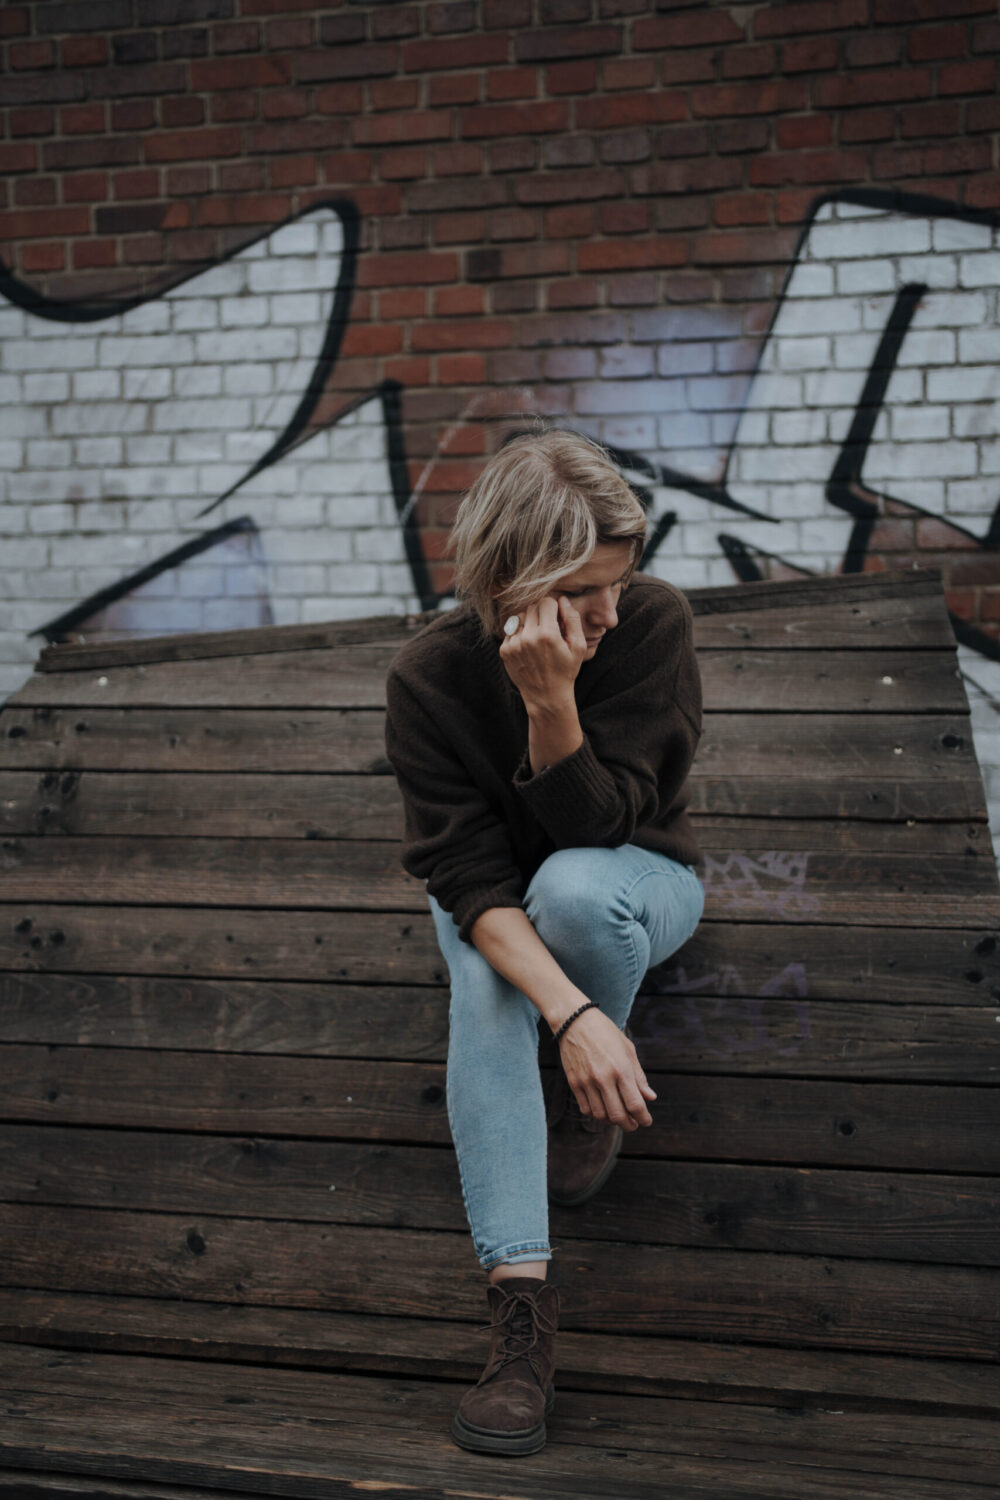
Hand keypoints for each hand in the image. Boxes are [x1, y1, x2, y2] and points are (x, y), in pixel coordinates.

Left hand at [499, 596, 588, 712]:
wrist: (546, 696)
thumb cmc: (566, 671)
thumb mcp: (578, 647)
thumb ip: (572, 620)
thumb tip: (563, 600)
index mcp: (547, 634)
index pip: (546, 602)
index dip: (554, 607)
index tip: (557, 618)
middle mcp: (528, 637)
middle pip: (532, 607)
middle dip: (542, 613)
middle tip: (549, 628)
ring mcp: (513, 644)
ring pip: (519, 616)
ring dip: (529, 621)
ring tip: (538, 636)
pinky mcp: (504, 650)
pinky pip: (510, 630)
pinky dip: (519, 633)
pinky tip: (528, 646)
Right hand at [556, 1007, 656, 1130]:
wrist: (575, 1021)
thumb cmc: (606, 1033)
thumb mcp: (628, 1050)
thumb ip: (639, 1077)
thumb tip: (650, 1098)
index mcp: (621, 1069)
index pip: (635, 1105)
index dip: (644, 1118)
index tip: (647, 1121)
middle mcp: (603, 1078)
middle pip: (618, 1116)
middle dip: (629, 1125)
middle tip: (634, 1124)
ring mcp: (586, 1082)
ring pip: (600, 1116)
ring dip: (612, 1121)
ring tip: (618, 1115)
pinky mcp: (574, 1083)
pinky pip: (585, 1109)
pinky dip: (596, 1114)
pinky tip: (602, 1108)